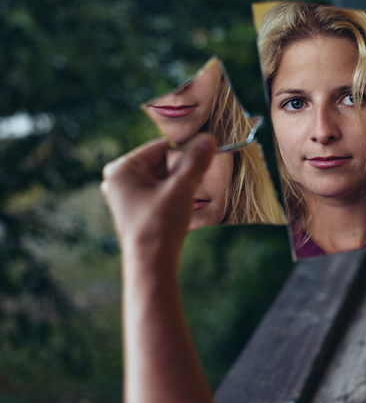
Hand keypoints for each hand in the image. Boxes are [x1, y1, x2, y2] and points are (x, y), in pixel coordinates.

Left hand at [101, 135, 215, 257]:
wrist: (152, 263)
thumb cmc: (160, 224)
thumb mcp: (182, 187)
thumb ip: (195, 161)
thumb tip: (209, 139)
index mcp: (122, 169)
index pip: (160, 147)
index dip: (185, 152)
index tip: (204, 158)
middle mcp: (118, 180)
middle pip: (161, 163)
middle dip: (183, 171)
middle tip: (198, 181)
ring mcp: (125, 197)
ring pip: (162, 179)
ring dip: (181, 184)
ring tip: (189, 197)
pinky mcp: (135, 210)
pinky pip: (159, 193)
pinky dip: (174, 196)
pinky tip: (182, 207)